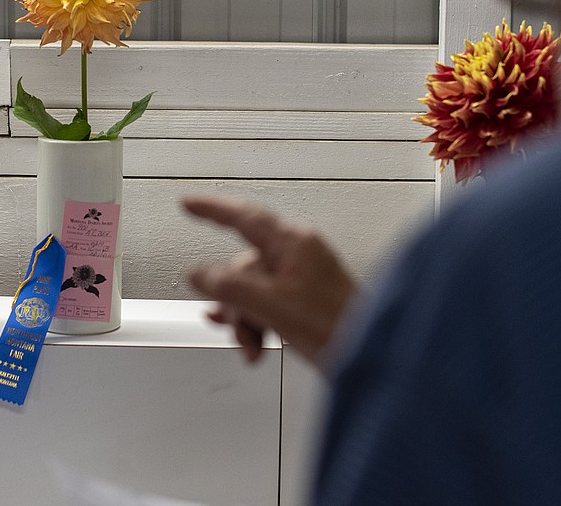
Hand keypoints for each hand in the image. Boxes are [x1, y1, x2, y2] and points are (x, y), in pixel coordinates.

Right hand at [183, 196, 357, 368]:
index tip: (189, 203)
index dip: (212, 208)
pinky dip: (257, 322)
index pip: (243, 216)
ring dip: (245, 320)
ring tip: (254, 345)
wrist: (371, 358)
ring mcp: (302, 276)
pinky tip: (252, 342)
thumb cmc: (338, 327)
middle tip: (237, 323)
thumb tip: (200, 274)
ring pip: (252, 289)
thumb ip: (230, 287)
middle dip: (234, 301)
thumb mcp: (271, 305)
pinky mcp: (305, 299)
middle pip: (243, 265)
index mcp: (293, 243)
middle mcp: (298, 253)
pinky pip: (266, 302)